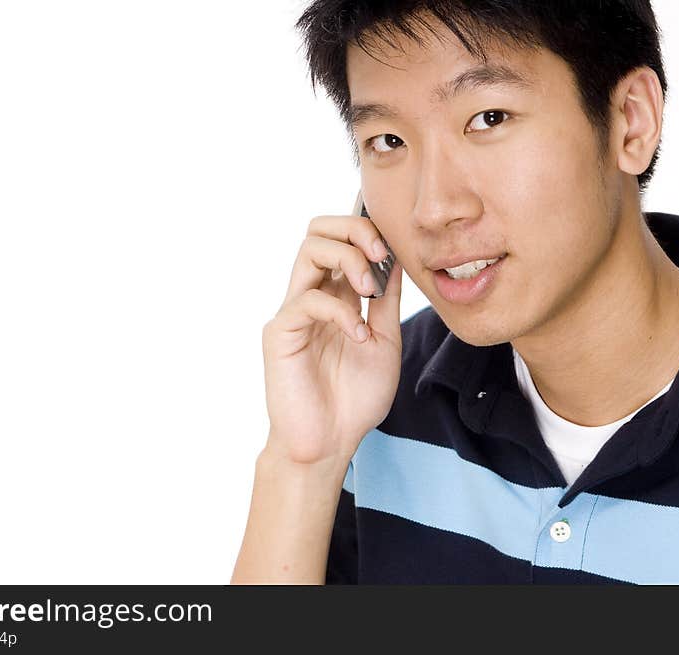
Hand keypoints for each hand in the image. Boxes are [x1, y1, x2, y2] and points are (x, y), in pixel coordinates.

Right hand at [261, 213, 403, 465]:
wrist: (331, 443)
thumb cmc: (354, 399)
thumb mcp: (385, 342)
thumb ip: (387, 302)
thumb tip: (397, 258)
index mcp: (337, 295)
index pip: (343, 239)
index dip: (367, 229)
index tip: (395, 249)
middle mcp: (312, 295)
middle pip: (319, 230)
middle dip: (355, 228)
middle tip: (381, 255)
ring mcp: (294, 311)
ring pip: (309, 249)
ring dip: (348, 258)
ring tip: (371, 291)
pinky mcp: (280, 332)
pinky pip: (308, 300)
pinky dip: (341, 312)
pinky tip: (359, 337)